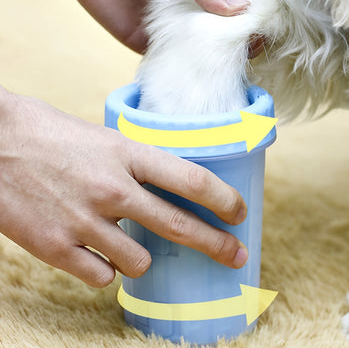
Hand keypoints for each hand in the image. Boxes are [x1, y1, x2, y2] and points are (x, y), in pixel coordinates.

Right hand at [0, 87, 247, 286]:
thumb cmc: (47, 133)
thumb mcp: (101, 139)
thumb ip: (132, 166)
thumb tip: (158, 190)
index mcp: (126, 154)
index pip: (192, 180)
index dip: (224, 200)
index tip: (238, 212)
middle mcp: (113, 190)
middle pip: (180, 226)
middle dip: (216, 245)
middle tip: (235, 255)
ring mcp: (85, 221)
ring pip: (139, 262)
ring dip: (142, 258)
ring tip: (128, 244)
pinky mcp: (56, 248)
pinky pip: (101, 276)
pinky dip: (105, 269)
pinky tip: (95, 254)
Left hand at [21, 0, 250, 53]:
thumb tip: (241, 9)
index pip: (239, 6)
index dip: (252, 22)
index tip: (259, 37)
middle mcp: (195, 7)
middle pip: (223, 35)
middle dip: (233, 48)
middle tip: (241, 61)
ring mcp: (173, 27)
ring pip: (200, 52)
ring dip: (210, 64)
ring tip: (222, 76)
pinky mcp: (150, 43)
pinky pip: (171, 61)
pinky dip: (182, 71)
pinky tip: (194, 79)